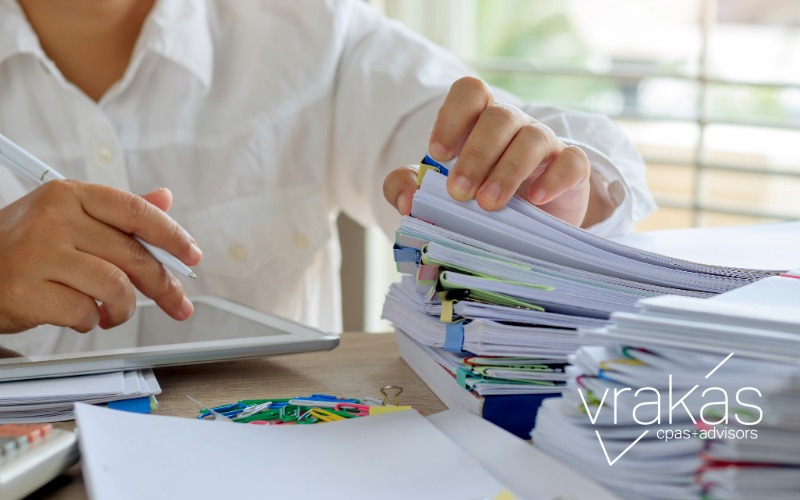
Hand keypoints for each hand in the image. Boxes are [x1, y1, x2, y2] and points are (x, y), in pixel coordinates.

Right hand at [0, 181, 201, 333]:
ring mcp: (39, 254)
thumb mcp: (66, 218)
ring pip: (115, 287)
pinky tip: (79, 315)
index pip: (135, 211)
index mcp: (69, 195)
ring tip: (112, 313)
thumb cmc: (22, 247)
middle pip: (133, 255)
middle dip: (164, 286)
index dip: (172, 235)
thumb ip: (117, 213)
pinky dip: (90, 321)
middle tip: (178, 304)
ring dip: (122, 309)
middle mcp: (55, 219)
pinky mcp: (27, 292)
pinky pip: (85, 313)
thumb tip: (164, 198)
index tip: (192, 256)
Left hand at [384, 76, 594, 226]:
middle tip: (459, 193)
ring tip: (489, 204)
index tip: (437, 154)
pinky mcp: (572, 169)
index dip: (452, 116)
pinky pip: (572, 161)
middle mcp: (513, 125)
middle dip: (475, 155)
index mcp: (478, 121)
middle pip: (498, 116)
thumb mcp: (432, 194)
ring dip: (507, 170)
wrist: (522, 230)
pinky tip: (536, 200)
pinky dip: (554, 179)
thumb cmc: (474, 200)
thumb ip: (404, 187)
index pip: (470, 92)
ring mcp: (545, 144)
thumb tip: (407, 198)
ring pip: (532, 137)